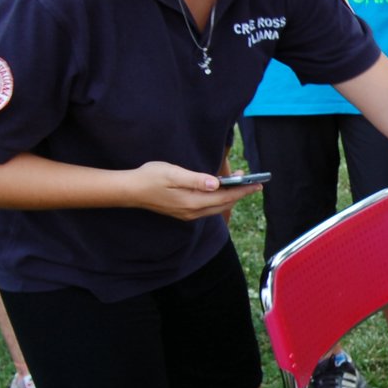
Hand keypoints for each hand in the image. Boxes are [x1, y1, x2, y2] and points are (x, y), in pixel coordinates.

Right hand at [128, 161, 261, 220]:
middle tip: (254, 182)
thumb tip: (217, 183)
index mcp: (192, 202)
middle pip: (223, 204)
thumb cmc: (150, 177)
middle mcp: (192, 212)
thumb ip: (196, 179)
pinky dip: (218, 199)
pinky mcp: (183, 212)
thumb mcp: (173, 174)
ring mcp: (188, 214)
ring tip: (241, 183)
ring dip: (229, 196)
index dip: (243, 191)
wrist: (130, 190)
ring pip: (216, 207)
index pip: (225, 197)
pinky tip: (220, 189)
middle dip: (240, 194)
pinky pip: (207, 207)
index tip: (258, 184)